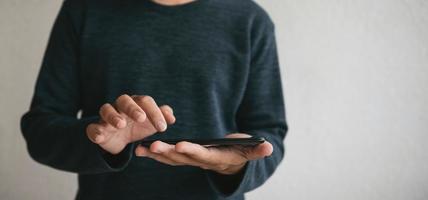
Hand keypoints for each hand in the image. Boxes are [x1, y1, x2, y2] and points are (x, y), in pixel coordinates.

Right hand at [86, 94, 175, 154]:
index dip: (155, 113)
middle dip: (133, 108)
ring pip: (106, 109)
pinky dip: (95, 131)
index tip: (163, 128)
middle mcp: (120, 106)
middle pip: (124, 100)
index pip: (145, 101)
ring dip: (113, 116)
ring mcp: (106, 117)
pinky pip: (92, 127)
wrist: (121, 141)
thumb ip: (163, 117)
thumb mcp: (152, 124)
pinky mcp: (96, 129)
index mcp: (136, 103)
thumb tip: (171, 117)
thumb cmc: (139, 127)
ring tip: (121, 125)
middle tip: (141, 118)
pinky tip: (100, 136)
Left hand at [135, 133, 272, 174]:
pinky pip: (167, 156)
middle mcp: (201, 162)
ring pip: (172, 159)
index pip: (204, 156)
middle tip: (153, 146)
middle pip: (183, 158)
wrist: (232, 162)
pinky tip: (138, 149)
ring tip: (139, 149)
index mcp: (217, 159)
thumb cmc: (241, 152)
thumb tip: (269, 148)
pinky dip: (153, 154)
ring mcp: (191, 161)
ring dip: (156, 155)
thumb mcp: (250, 151)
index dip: (193, 151)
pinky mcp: (184, 156)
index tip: (181, 145)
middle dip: (168, 153)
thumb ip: (258, 151)